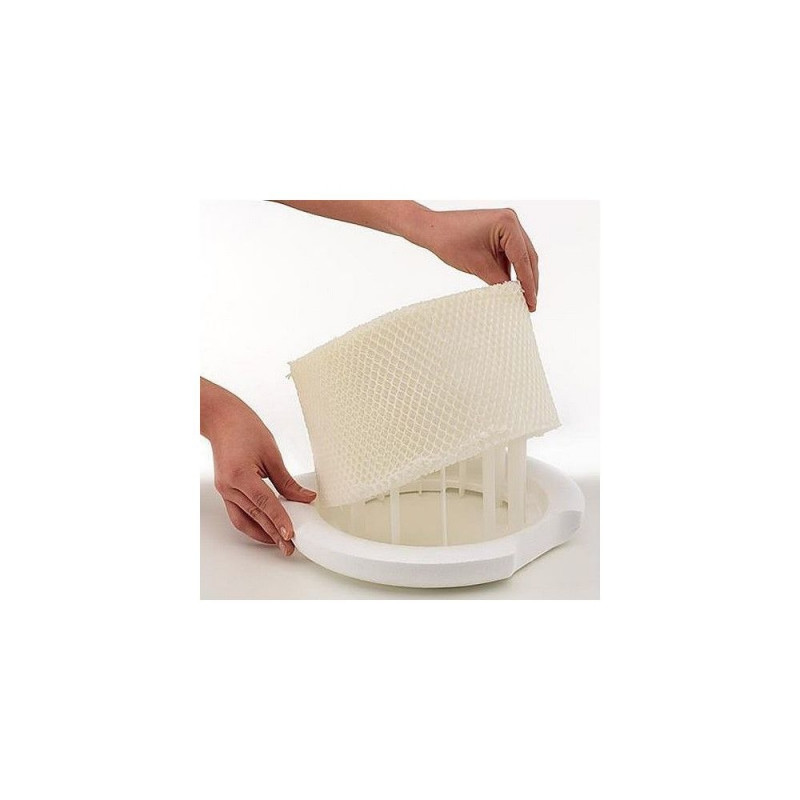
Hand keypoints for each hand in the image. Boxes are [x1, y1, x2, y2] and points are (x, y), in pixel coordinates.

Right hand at [200, 379, 315, 555]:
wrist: (222, 420)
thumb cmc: (245, 429)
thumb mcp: (271, 454)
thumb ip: (287, 481)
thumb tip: (305, 498)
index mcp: (240, 475)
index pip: (264, 504)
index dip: (279, 520)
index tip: (291, 534)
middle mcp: (229, 487)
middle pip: (255, 516)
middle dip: (273, 534)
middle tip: (290, 547)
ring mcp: (225, 490)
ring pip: (244, 520)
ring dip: (262, 534)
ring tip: (279, 542)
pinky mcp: (225, 490)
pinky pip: (238, 514)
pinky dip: (252, 524)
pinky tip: (265, 529)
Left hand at [411, 207, 538, 310]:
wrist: (430, 229)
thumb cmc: (449, 241)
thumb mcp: (478, 265)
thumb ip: (499, 281)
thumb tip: (514, 297)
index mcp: (508, 223)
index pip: (523, 259)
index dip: (529, 284)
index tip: (532, 304)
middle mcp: (510, 220)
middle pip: (527, 256)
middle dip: (529, 281)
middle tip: (531, 305)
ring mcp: (505, 224)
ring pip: (520, 256)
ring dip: (521, 276)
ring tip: (524, 299)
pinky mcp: (498, 231)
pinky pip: (509, 253)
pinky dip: (510, 269)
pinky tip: (512, 287)